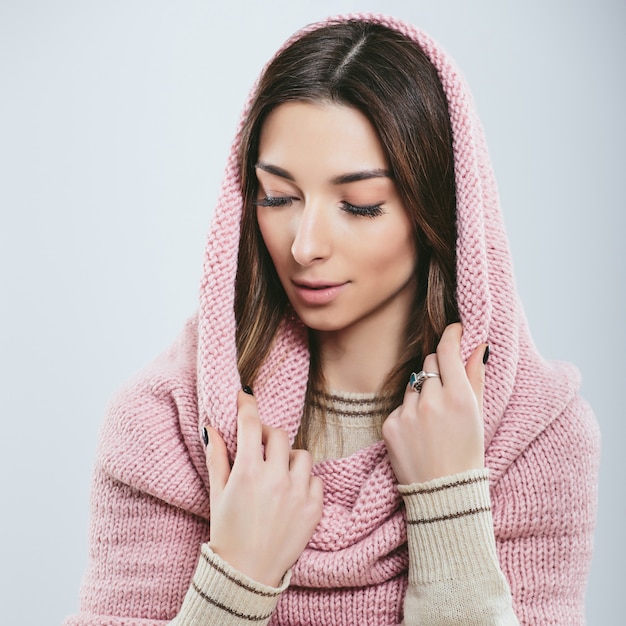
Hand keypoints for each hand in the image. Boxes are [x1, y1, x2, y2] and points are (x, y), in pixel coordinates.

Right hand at [204, 390, 323, 586]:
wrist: (247, 573)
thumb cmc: (228, 532)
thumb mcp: (217, 493)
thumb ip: (217, 457)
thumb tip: (211, 427)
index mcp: (248, 472)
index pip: (250, 425)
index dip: (247, 406)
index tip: (244, 396)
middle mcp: (276, 479)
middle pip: (278, 435)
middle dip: (266, 435)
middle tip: (258, 445)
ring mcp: (298, 493)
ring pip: (301, 455)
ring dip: (288, 458)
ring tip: (276, 473)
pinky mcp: (314, 508)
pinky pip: (315, 480)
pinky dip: (304, 482)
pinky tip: (289, 494)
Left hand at [382, 323, 486, 484]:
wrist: (444, 493)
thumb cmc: (467, 454)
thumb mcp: (478, 415)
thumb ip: (475, 377)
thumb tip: (478, 346)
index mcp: (459, 397)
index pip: (447, 351)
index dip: (451, 335)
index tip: (454, 330)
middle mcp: (432, 401)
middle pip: (429, 362)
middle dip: (438, 367)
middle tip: (447, 386)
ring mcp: (408, 414)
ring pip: (413, 384)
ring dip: (422, 393)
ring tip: (433, 420)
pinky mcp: (391, 426)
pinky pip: (400, 407)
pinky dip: (408, 414)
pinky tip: (419, 433)